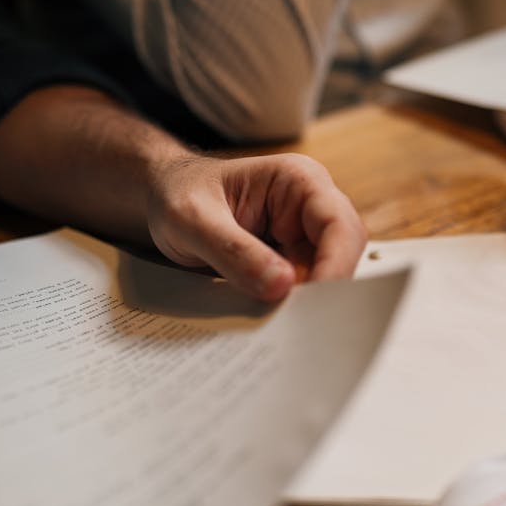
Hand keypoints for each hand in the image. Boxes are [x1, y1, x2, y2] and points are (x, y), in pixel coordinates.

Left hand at [146, 152, 366, 300]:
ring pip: (327, 275)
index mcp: (297, 180)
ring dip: (307, 301)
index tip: (317, 301)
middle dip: (325, 287)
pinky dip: (291, 306)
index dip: (335, 264)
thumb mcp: (192, 219)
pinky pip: (303, 288)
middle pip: (343, 253)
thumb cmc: (177, 194)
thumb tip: (280, 285)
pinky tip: (271, 320)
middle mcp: (309, 206)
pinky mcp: (290, 261)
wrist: (162, 197)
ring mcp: (302, 235)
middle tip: (299, 322)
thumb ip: (233, 250)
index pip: (337, 223)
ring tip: (279, 324)